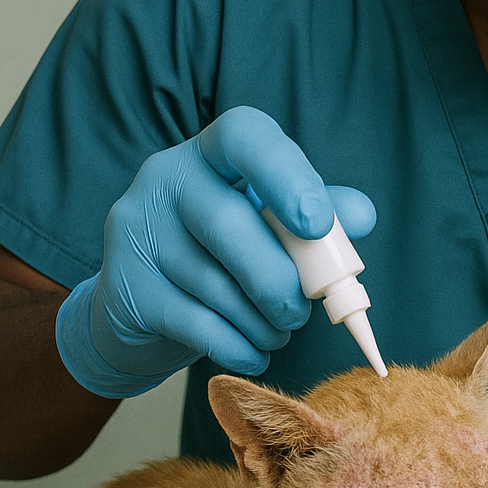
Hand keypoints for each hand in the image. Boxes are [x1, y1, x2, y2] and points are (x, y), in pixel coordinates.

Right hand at [55, 106, 375, 396]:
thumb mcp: (272, 226)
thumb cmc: (224, 256)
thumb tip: (362, 215)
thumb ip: (320, 214)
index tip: (318, 224)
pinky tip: (252, 352)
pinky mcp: (125, 285)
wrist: (143, 307)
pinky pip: (195, 323)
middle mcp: (165, 178)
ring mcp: (135, 229)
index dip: (286, 175)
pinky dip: (238, 346)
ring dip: (262, 322)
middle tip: (300, 313)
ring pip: (214, 283)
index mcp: (211, 152)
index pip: (244, 134)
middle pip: (229, 222)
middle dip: (279, 280)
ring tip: (277, 332)